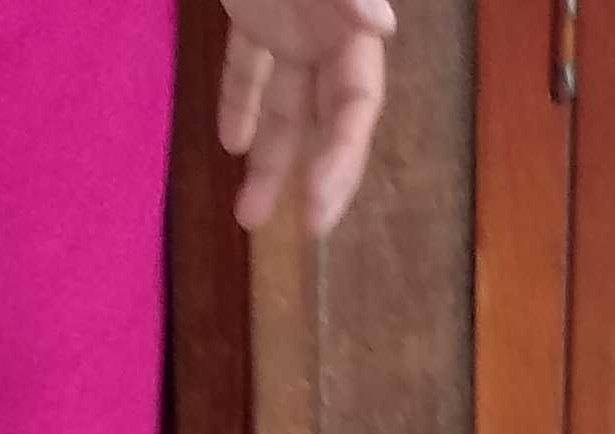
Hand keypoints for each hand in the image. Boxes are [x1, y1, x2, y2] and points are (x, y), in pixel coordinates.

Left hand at [218, 0, 392, 239]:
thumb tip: (382, 26)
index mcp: (350, 24)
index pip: (357, 104)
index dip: (342, 157)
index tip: (317, 209)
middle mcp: (329, 32)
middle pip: (330, 117)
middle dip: (322, 175)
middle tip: (311, 231)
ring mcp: (291, 25)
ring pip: (285, 103)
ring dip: (271, 160)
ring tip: (249, 216)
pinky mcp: (253, 13)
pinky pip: (247, 66)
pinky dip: (240, 102)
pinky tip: (232, 144)